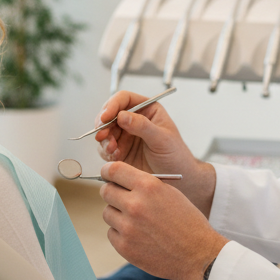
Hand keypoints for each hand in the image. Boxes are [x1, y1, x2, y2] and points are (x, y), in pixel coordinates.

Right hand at [94, 90, 214, 213]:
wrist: (177, 181)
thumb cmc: (176, 156)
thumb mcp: (162, 139)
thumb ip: (143, 126)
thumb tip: (122, 116)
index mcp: (147, 109)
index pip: (124, 99)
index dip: (112, 105)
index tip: (105, 117)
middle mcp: (134, 119)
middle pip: (110, 114)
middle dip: (104, 124)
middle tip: (102, 135)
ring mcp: (125, 135)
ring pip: (105, 131)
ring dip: (104, 139)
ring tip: (112, 149)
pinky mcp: (120, 150)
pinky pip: (105, 147)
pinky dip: (106, 152)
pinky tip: (115, 157)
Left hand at [100, 161, 227, 279]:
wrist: (198, 254)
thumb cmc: (187, 222)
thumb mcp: (170, 193)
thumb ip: (145, 185)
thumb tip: (120, 181)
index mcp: (148, 186)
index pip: (113, 170)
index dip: (108, 171)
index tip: (107, 174)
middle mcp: (135, 205)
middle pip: (106, 191)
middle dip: (112, 192)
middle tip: (120, 197)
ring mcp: (128, 227)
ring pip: (107, 213)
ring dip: (117, 214)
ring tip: (137, 221)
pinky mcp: (124, 247)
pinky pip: (112, 233)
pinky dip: (121, 233)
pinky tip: (139, 236)